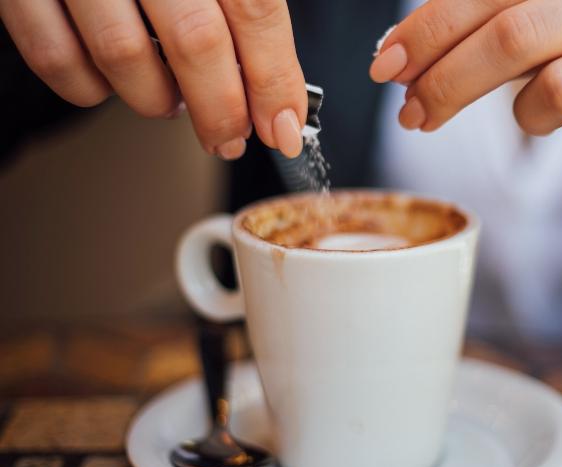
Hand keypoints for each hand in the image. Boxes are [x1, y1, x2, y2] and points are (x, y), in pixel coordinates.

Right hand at [0, 0, 306, 158]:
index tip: (284, 128)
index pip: (255, 9)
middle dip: (221, 110)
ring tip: (171, 101)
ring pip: (124, 55)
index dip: (274, 79)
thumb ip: (245, 7)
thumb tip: (278, 92)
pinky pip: (56, 57)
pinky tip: (111, 81)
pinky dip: (89, 88)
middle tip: (229, 137)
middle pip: (196, 40)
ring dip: (156, 100)